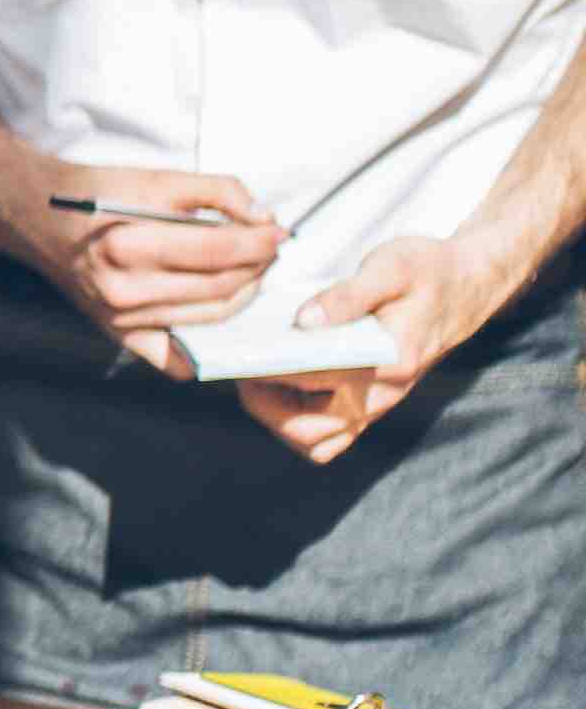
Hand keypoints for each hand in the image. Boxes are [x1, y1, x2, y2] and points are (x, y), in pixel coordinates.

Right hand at [21, 162, 279, 370]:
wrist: (40, 219)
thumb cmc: (95, 194)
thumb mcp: (155, 178)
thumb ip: (215, 191)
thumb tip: (263, 217)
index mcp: (128, 244)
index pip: (219, 249)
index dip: (260, 241)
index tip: (280, 232)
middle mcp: (123, 289)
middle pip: (220, 287)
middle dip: (258, 267)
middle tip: (270, 249)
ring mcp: (122, 319)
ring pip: (209, 317)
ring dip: (244, 295)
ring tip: (253, 271)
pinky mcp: (121, 336)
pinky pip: (177, 357)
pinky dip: (206, 344)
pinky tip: (220, 314)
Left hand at [236, 228, 497, 464]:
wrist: (467, 284)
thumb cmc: (428, 271)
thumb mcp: (392, 266)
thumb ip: (347, 295)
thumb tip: (303, 321)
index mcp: (389, 361)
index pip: (314, 379)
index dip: (268, 371)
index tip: (240, 355)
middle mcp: (383, 394)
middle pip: (312, 432)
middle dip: (266, 409)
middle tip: (241, 370)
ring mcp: (377, 404)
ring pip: (319, 442)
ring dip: (280, 421)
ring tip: (255, 379)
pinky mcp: (370, 403)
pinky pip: (329, 433)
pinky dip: (298, 421)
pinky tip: (278, 385)